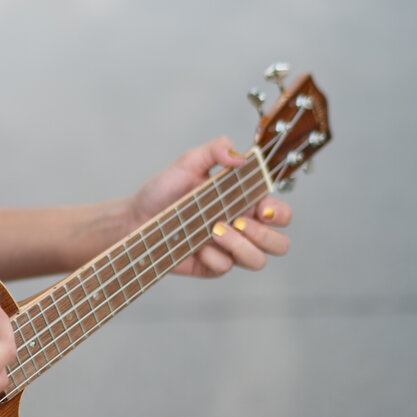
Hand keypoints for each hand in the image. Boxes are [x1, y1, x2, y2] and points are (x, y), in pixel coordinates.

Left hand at [128, 136, 291, 277]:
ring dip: (240, 246)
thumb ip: (216, 149)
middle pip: (280, 244)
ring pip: (258, 261)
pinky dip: (210, 255)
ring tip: (213, 230)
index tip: (262, 208)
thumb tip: (242, 156)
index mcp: (244, 201)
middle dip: (265, 235)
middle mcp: (242, 227)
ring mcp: (229, 249)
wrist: (136, 216)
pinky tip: (194, 243)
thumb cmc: (163, 189)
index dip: (280, 214)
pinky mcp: (212, 266)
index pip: (280, 213)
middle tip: (236, 222)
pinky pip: (224, 267)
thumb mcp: (189, 161)